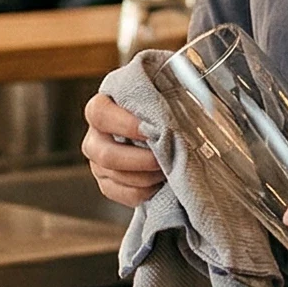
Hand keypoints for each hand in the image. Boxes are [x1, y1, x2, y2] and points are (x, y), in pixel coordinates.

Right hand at [81, 93, 162, 207]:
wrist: (161, 128)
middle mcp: (95, 136)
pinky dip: (145, 191)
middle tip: (164, 157)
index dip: (124, 124)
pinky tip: (159, 181)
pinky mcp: (108, 184)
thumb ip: (165, 94)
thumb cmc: (160, 107)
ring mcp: (98, 162)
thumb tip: (193, 96)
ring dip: (146, 176)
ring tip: (168, 168)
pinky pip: (124, 194)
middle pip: (105, 154)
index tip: (152, 130)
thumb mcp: (161, 92)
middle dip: (140, 160)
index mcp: (102, 106)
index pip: (100, 114)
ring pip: (115, 177)